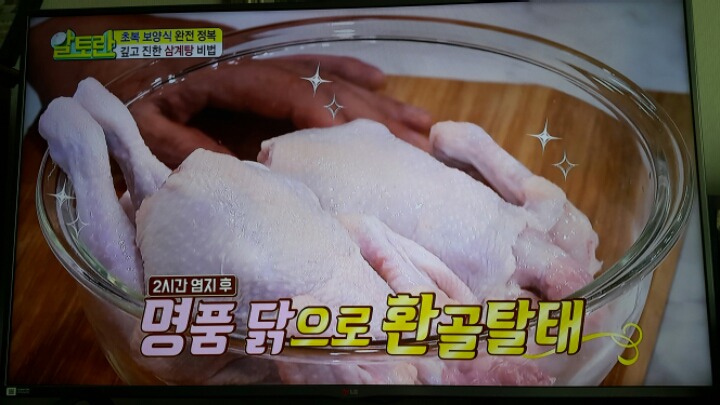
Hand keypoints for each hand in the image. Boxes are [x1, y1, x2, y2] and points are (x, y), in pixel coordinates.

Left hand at [127, 55, 432, 166]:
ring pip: (334, 83)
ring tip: (420, 126)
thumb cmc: (139, 106)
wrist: (124, 75)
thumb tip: (232, 168)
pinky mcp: (276, 81)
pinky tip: (382, 84)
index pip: (284, 91)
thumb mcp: (151, 129)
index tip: (348, 138)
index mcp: (229, 79)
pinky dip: (353, 76)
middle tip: (412, 147)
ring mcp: (273, 73)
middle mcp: (261, 71)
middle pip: (325, 88)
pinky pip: (321, 72)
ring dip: (378, 104)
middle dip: (371, 119)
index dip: (317, 111)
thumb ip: (186, 146)